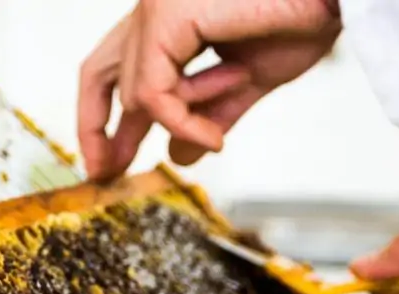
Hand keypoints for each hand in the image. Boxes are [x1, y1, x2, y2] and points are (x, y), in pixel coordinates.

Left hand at [78, 0, 341, 180]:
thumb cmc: (302, 20)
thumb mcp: (247, 82)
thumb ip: (209, 113)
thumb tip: (179, 154)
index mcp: (173, 20)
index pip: (118, 70)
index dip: (104, 119)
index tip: (110, 163)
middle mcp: (157, 8)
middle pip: (99, 73)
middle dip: (96, 127)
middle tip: (104, 173)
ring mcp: (158, 7)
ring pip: (137, 91)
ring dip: (181, 123)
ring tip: (218, 135)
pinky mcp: (167, 15)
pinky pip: (154, 91)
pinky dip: (181, 121)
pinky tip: (213, 135)